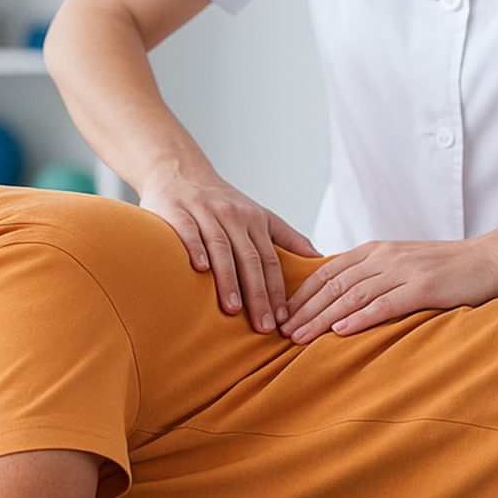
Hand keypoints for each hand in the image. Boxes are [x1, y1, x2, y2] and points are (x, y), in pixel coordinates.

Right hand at [139, 174, 321, 332]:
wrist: (180, 171)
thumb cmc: (222, 201)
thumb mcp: (259, 214)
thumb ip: (287, 237)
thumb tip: (320, 259)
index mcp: (254, 220)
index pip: (270, 260)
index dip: (278, 291)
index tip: (283, 319)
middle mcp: (232, 216)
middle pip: (250, 258)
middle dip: (258, 294)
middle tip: (264, 326)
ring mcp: (205, 212)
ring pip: (221, 248)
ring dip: (228, 279)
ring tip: (233, 309)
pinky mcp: (177, 211)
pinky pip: (188, 232)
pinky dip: (195, 249)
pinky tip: (200, 270)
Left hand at [281, 239, 497, 343]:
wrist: (489, 261)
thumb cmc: (445, 269)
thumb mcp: (402, 265)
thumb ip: (373, 276)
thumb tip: (339, 299)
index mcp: (376, 250)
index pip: (328, 272)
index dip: (302, 294)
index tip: (282, 314)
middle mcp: (385, 256)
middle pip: (334, 285)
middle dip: (305, 310)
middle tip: (281, 332)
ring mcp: (404, 270)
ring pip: (352, 296)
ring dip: (323, 319)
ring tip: (300, 338)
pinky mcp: (423, 288)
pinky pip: (384, 304)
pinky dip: (360, 318)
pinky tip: (340, 332)